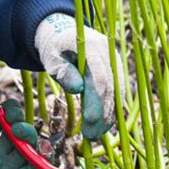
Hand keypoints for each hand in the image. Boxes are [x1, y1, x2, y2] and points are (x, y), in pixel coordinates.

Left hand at [34, 12, 121, 138]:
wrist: (63, 33)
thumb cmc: (54, 48)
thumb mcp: (51, 58)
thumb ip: (63, 72)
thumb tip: (77, 89)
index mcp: (92, 46)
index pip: (99, 78)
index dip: (96, 102)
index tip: (89, 122)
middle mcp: (109, 52)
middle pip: (111, 87)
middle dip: (103, 114)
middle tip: (91, 136)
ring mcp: (115, 60)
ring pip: (117, 92)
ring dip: (109, 115)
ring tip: (96, 134)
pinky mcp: (116, 69)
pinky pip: (117, 91)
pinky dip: (111, 109)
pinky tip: (103, 125)